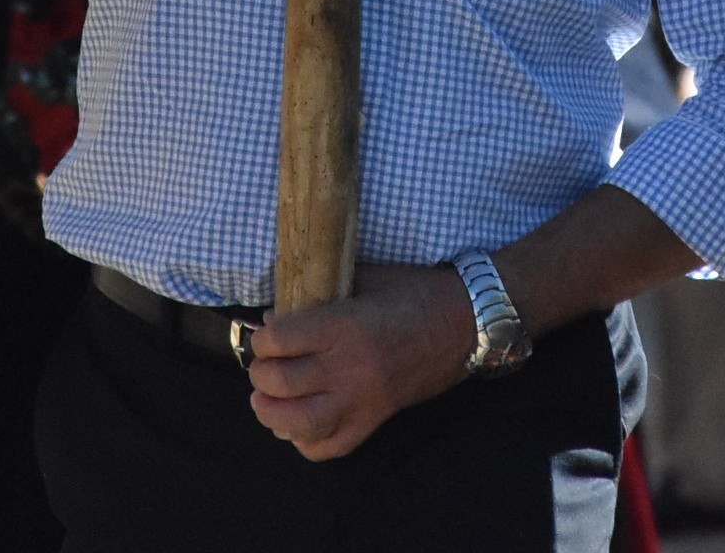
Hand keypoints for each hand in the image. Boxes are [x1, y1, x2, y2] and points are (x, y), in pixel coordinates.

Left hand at [243, 262, 472, 459]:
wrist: (464, 324)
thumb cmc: (414, 293)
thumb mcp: (366, 278)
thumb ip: (318, 292)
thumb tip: (272, 316)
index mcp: (345, 326)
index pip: (279, 340)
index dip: (262, 338)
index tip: (266, 334)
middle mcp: (351, 367)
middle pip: (281, 382)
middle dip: (260, 375)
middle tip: (262, 367)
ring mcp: (364, 399)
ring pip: (299, 422)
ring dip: (271, 414)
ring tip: (265, 401)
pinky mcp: (376, 420)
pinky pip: (331, 446)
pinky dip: (305, 441)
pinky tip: (298, 425)